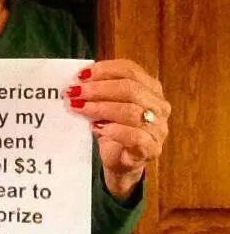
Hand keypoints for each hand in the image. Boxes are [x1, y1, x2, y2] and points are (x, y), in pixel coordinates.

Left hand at [67, 59, 170, 195]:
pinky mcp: (151, 149)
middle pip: (130, 88)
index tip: (80, 75)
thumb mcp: (105, 106)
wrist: (121, 163)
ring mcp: (158, 128)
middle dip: (98, 89)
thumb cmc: (113, 131)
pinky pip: (134, 136)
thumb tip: (77, 82)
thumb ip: (97, 92)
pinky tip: (96, 128)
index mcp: (150, 88)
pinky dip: (113, 130)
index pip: (130, 70)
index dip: (104, 70)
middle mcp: (159, 106)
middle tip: (75, 92)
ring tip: (79, 108)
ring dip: (100, 108)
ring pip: (131, 111)